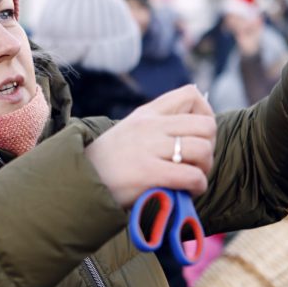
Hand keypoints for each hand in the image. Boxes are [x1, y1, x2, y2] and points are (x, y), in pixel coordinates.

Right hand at [85, 85, 215, 207]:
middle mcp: (149, 126)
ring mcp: (148, 148)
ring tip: (192, 179)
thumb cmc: (108, 163)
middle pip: (206, 126)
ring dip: (205, 169)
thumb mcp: (130, 131)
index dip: (205, 115)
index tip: (197, 136)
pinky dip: (198, 186)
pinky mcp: (147, 173)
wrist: (77, 182)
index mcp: (147, 114)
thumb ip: (158, 125)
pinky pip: (191, 175)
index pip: (192, 95)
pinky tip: (189, 192)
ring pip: (202, 150)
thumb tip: (196, 126)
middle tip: (198, 164)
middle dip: (210, 148)